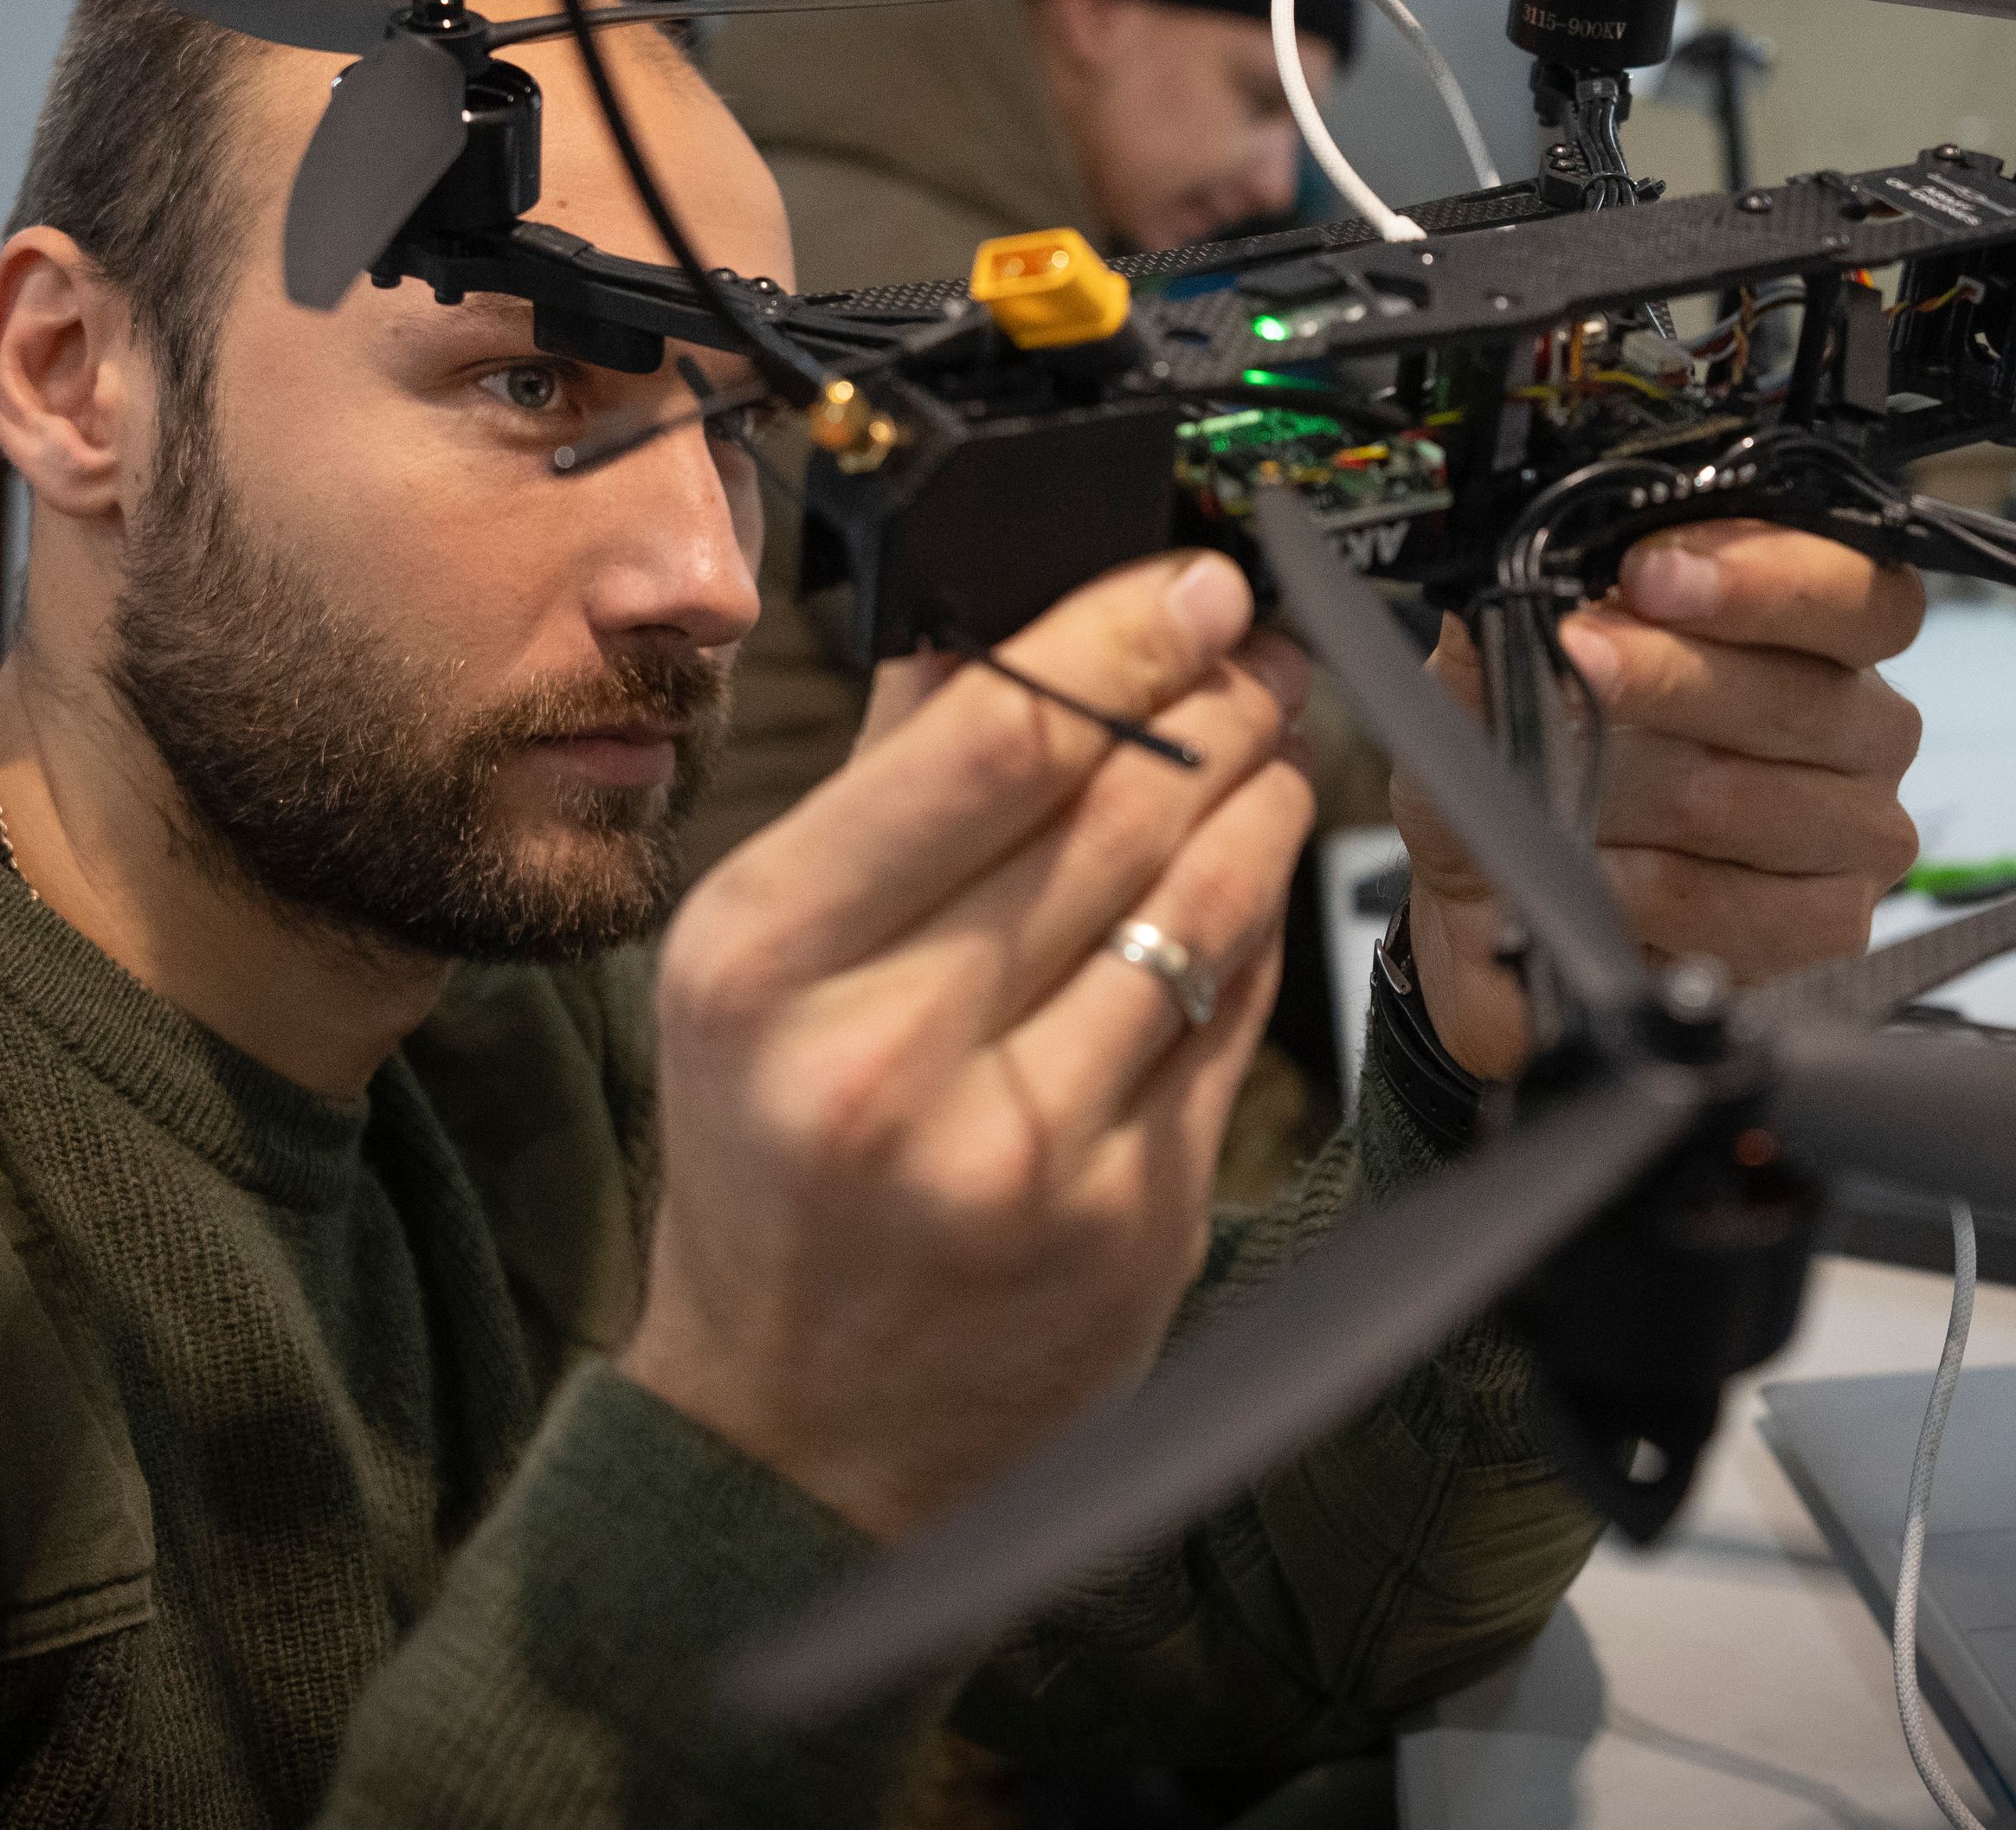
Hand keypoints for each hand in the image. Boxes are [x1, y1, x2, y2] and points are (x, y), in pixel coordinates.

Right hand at [625, 554, 1314, 1539]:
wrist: (794, 1435)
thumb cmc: (767, 1174)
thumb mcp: (749, 971)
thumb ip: (869, 793)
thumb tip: (987, 620)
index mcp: (764, 961)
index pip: (986, 744)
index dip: (1120, 637)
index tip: (1190, 580)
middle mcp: (889, 1054)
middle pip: (1117, 806)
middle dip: (1213, 696)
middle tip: (1251, 645)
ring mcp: (1025, 1147)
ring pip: (1201, 901)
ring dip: (1259, 791)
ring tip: (1266, 739)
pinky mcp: (1134, 1218)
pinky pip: (1232, 1015)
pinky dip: (1254, 920)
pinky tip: (1246, 876)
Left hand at [1395, 521, 1923, 1081]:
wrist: (1505, 900)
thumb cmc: (1532, 768)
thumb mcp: (1501, 671)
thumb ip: (1526, 608)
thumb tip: (1522, 565)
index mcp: (1817, 634)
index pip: (1852, 589)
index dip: (1760, 580)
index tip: (1649, 574)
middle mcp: (1860, 726)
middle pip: (1800, 695)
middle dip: (1667, 675)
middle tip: (1577, 658)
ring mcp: (1856, 833)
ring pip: (1748, 800)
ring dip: (1626, 788)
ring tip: (1548, 779)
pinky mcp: (1826, 929)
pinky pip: (1728, 902)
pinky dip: (1633, 883)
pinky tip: (1585, 866)